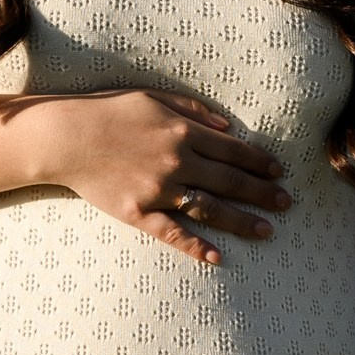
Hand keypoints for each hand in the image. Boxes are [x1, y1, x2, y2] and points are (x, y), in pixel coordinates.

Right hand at [22, 88, 288, 265]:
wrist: (66, 137)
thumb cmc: (110, 111)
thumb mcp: (154, 97)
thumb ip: (194, 109)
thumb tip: (229, 127)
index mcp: (183, 131)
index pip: (234, 150)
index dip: (260, 162)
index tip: (280, 172)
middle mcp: (176, 161)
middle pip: (230, 181)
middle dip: (262, 193)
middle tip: (287, 204)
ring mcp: (158, 190)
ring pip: (210, 209)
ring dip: (242, 221)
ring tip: (268, 231)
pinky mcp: (138, 213)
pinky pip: (173, 234)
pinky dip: (196, 247)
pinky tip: (218, 258)